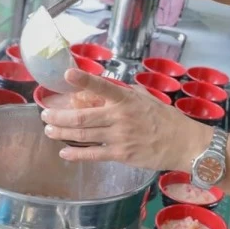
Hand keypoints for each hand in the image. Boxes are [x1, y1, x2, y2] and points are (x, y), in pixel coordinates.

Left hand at [41, 70, 211, 170]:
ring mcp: (120, 137)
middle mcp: (121, 117)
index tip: (67, 74)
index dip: (84, 80)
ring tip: (49, 130)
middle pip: (82, 117)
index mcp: (127, 99)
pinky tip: (64, 152)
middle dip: (59, 117)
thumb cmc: (165, 119)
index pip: (102, 86)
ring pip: (84, 136)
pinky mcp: (121, 154)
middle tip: (45, 115)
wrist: (183, 143)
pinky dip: (76, 154)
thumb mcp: (145, 99)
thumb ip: (124, 94)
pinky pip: (93, 154)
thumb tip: (103, 90)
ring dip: (62, 133)